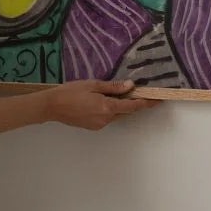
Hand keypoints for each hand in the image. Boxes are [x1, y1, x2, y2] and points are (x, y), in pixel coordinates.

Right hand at [40, 79, 159, 129]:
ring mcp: (99, 124)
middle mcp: (106, 119)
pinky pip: (107, 117)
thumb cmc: (71, 92)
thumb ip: (113, 87)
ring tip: (113, 94)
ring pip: (116, 115)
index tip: (158, 100)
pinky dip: (109, 110)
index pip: (133, 106)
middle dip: (132, 103)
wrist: (52, 106)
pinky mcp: (93, 126)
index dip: (146, 103)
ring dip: (119, 106)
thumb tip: (130, 86)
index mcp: (107, 107)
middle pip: (125, 111)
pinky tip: (100, 101)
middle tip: (137, 92)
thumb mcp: (93, 84)